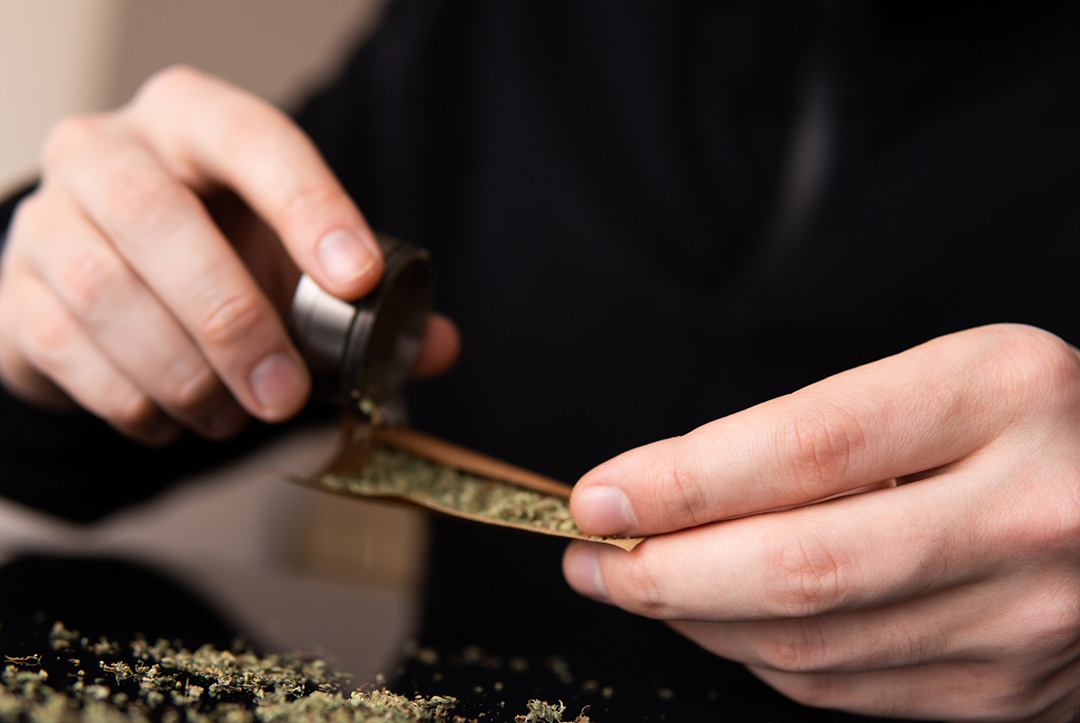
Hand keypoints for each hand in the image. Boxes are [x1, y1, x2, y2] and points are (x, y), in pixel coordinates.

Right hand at [0, 66, 458, 443]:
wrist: (96, 274)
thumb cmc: (212, 251)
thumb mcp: (288, 253)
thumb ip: (367, 299)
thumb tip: (441, 345)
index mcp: (196, 121)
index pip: (254, 140)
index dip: (310, 207)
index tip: (359, 277)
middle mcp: (109, 151)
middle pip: (157, 218)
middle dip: (232, 319)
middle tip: (283, 393)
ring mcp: (49, 219)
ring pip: (106, 293)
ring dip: (185, 374)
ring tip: (236, 415)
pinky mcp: (15, 292)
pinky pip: (67, 351)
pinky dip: (136, 402)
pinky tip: (179, 419)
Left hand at [564, 324, 1079, 720]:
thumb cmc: (1034, 425)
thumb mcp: (948, 379)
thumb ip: (824, 431)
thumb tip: (673, 490)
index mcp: (1002, 395)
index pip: (806, 448)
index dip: (683, 481)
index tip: (600, 495)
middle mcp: (1028, 512)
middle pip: (798, 568)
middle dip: (662, 572)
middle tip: (590, 558)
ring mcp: (1026, 618)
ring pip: (811, 644)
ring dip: (696, 620)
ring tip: (634, 584)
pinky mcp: (1014, 691)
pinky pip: (848, 690)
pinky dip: (759, 658)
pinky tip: (718, 622)